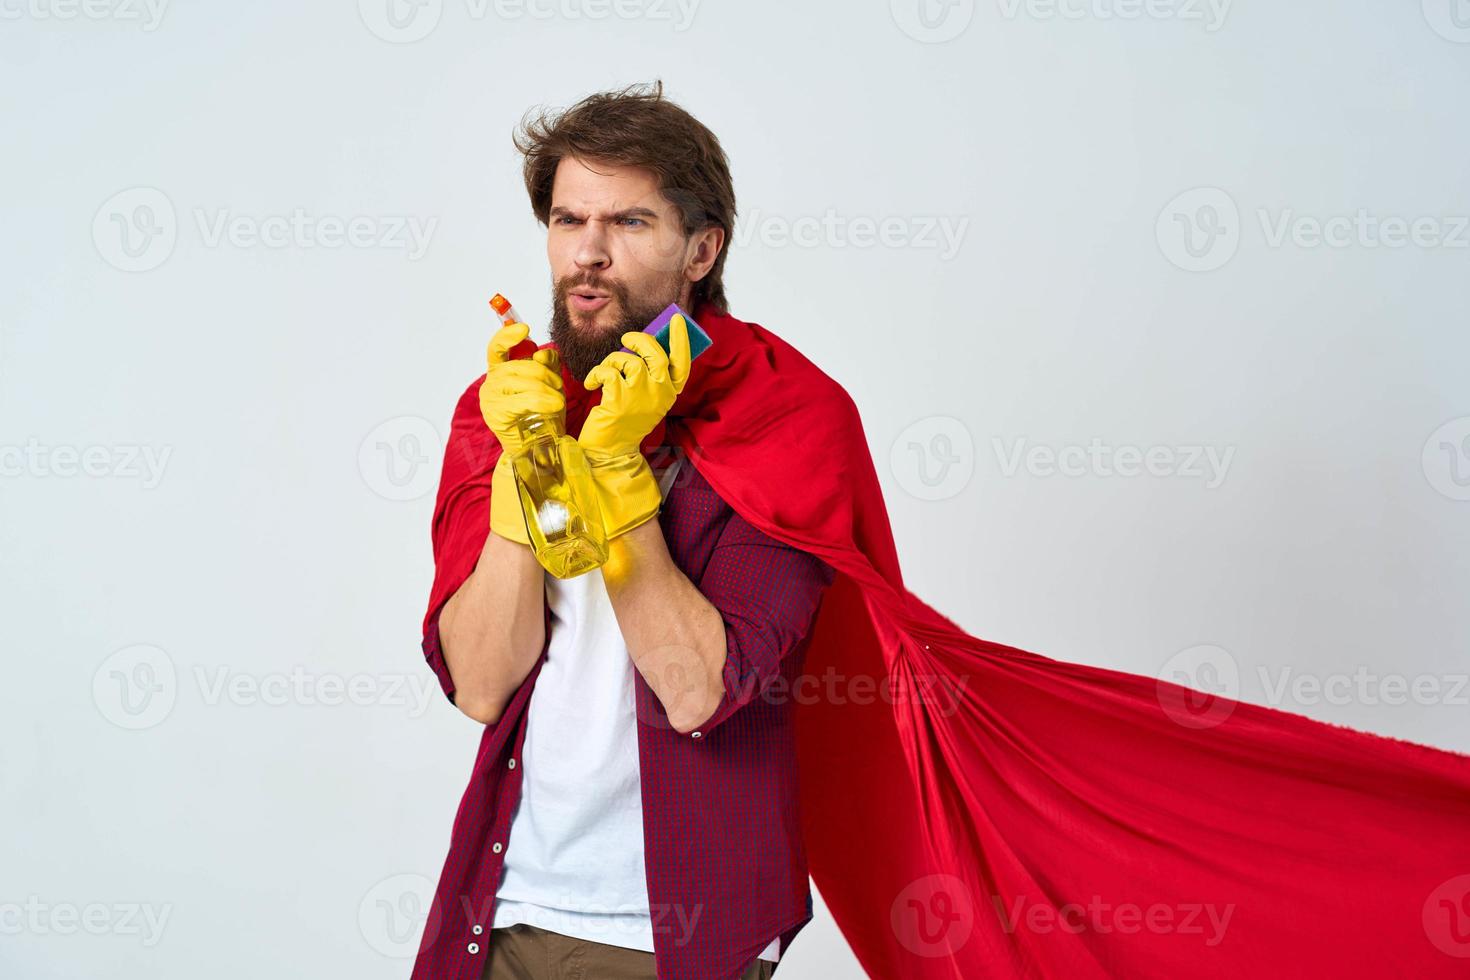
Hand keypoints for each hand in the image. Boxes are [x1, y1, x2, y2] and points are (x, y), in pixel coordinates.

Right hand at [479, 321, 563, 544]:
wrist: (538, 453)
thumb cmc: (541, 420)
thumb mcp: (548, 387)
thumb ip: (546, 366)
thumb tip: (544, 352)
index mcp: (500, 374)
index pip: (497, 347)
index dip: (508, 335)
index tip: (524, 328)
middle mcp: (491, 384)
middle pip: (521, 365)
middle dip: (546, 375)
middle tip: (558, 389)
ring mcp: (491, 400)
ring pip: (525, 381)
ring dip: (548, 390)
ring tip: (556, 403)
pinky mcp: (497, 415)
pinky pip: (525, 400)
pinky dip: (543, 402)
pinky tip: (552, 408)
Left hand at [576, 315, 691, 538]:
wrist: (610, 450)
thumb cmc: (625, 421)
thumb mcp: (644, 397)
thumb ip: (649, 374)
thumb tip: (642, 344)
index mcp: (669, 394)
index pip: (682, 362)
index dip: (681, 339)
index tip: (676, 320)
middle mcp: (660, 394)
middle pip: (656, 353)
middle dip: (640, 340)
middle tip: (627, 339)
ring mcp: (641, 396)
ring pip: (629, 359)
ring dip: (612, 360)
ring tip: (605, 372)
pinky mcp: (620, 399)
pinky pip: (608, 371)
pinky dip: (596, 373)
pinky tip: (592, 384)